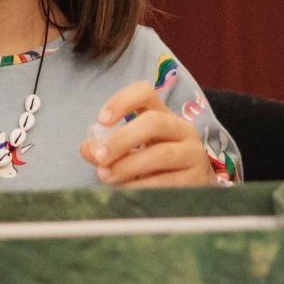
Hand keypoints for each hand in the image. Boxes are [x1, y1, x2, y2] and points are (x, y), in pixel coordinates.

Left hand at [82, 83, 221, 186]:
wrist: (193, 190)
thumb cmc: (155, 167)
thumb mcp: (131, 153)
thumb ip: (108, 148)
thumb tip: (87, 148)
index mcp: (163, 115)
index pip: (145, 92)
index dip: (121, 102)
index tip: (101, 121)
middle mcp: (182, 129)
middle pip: (154, 122)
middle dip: (122, 139)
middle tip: (100, 156)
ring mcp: (193, 153)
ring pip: (161, 154)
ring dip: (128, 165)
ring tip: (106, 176)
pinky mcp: (196, 179)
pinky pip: (167, 182)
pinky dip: (141, 186)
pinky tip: (125, 191)